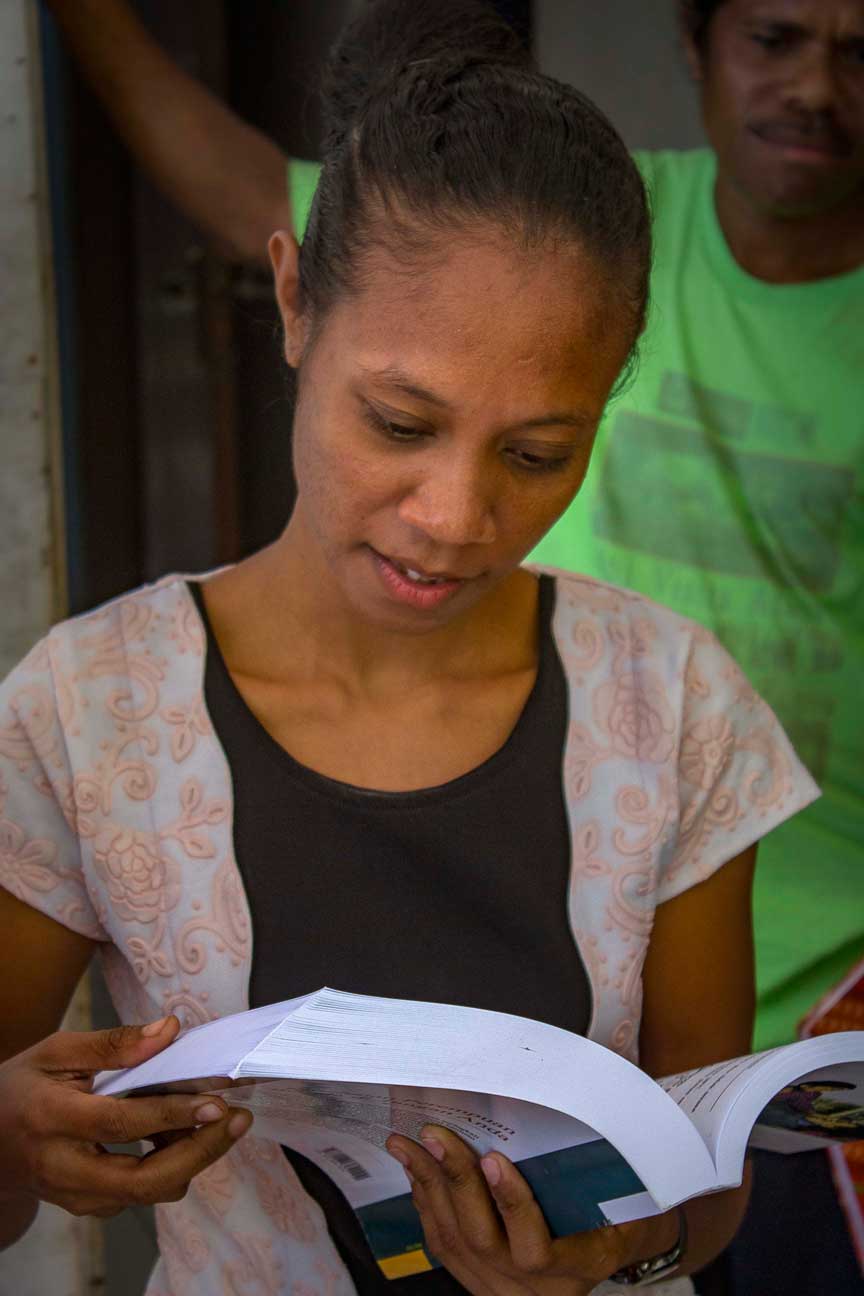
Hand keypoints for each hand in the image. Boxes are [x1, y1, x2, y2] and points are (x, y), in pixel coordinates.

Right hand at [0, 1016, 251, 1219]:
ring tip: (217, 1118)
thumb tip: (170, 1030)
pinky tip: (184, 1133)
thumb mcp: (59, 1050)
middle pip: (143, 1180)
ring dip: (191, 1158)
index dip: (172, 1115)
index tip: (217, 1102)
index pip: (120, 1123)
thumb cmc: (25, 1085)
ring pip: (148, 1193)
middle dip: (199, 1152)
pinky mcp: (88, 1207)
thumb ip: (114, 1043)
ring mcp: (74, 1195)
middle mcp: (63, 1167)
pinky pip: (140, 1195)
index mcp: (52, 1118)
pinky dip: (171, 1167)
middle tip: (238, 1119)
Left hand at [386, 1126, 678, 1295]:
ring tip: (409, 1144)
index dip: (513, 1205)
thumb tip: (561, 1102)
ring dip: (429, 1186)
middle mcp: (538, 1290)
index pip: (538, 1248)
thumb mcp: (622, 1193)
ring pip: (455, 1243)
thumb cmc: (620, 1208)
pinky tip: (416, 1169)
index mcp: (581, 1265)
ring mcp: (503, 1289)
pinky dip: (426, 1202)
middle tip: (437, 1135)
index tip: (495, 1159)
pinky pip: (443, 1245)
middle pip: (484, 1241)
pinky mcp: (477, 1282)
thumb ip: (588, 1167)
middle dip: (456, 1182)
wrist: (610, 1243)